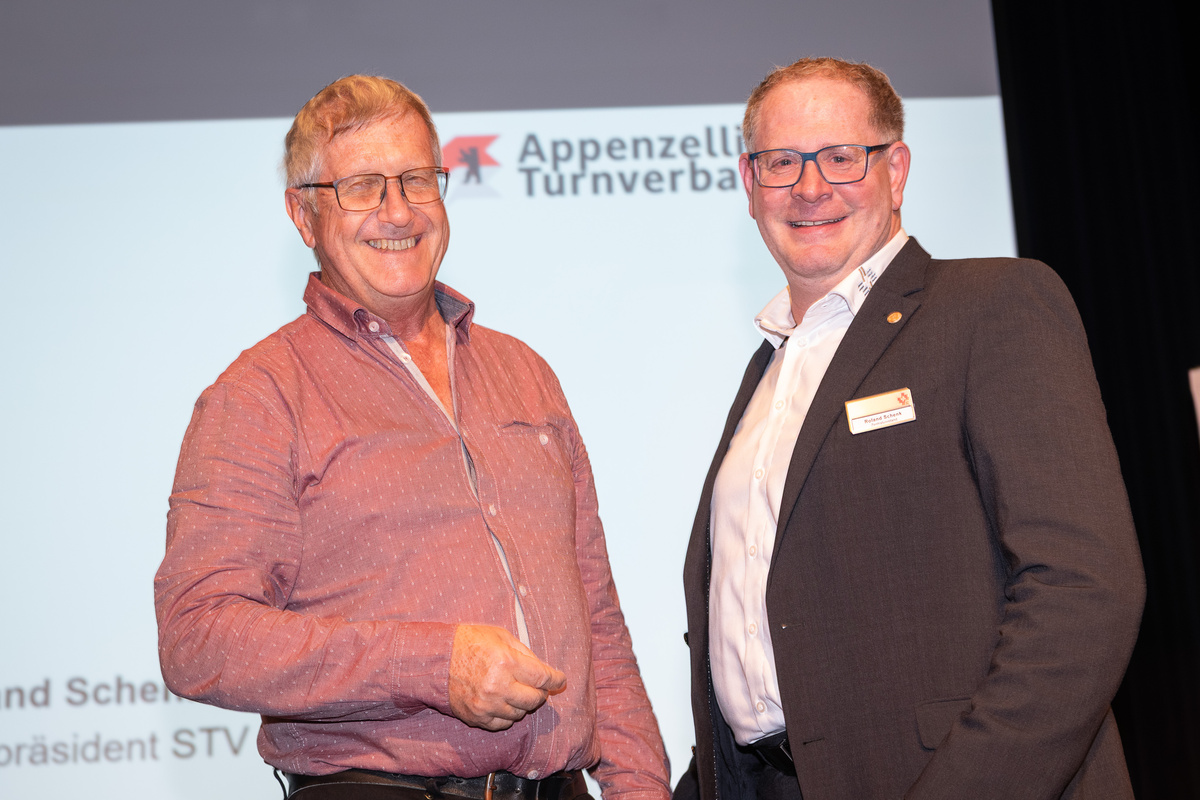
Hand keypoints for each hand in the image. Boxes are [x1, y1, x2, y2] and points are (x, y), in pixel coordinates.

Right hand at [448, 624, 566, 730]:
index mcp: (506, 663)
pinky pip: (502, 724)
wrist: (436, 660)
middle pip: (534, 699)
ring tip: (515, 691)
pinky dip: (507, 715)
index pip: (543, 677)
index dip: (555, 679)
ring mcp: (487, 705)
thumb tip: (543, 668)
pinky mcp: (476, 717)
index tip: (560, 680)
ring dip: (522, 704)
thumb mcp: (500, 636)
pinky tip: (503, 702)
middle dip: (540, 693)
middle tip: (538, 686)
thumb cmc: (469, 643)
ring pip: (519, 713)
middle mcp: (498, 686)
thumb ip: (524, 652)